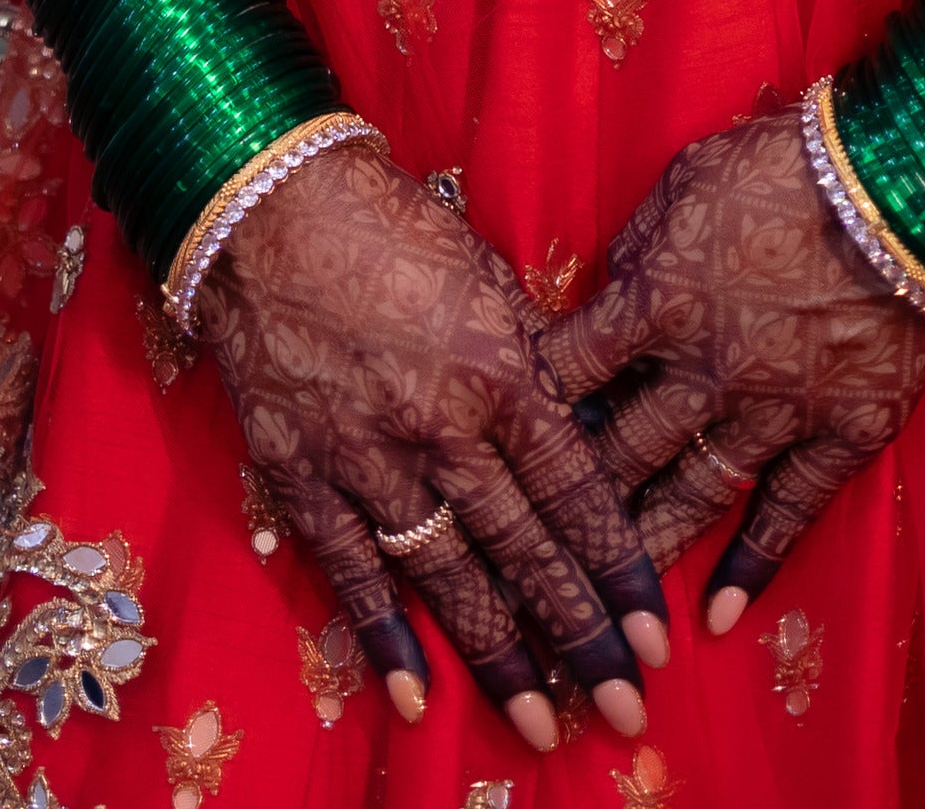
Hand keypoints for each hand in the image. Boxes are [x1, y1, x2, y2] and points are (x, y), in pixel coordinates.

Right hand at [196, 141, 673, 754]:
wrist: (268, 202)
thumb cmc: (392, 226)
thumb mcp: (490, 277)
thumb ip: (534, 363)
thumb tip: (583, 435)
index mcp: (498, 369)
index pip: (576, 492)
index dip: (618, 570)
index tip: (656, 635)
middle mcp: (439, 426)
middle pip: (523, 551)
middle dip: (580, 637)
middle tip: (625, 709)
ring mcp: (364, 455)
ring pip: (445, 576)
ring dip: (498, 657)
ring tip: (541, 723)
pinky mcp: (299, 470)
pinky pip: (349, 569)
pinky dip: (383, 636)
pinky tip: (418, 696)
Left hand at [539, 107, 924, 631]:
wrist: (910, 187)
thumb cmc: (788, 163)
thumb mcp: (687, 182)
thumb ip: (642, 248)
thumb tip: (614, 292)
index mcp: (654, 300)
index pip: (566, 368)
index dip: (528, 404)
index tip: (497, 440)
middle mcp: (703, 370)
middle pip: (616, 450)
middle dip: (569, 505)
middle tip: (530, 555)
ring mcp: (774, 410)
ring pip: (691, 496)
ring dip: (644, 552)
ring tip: (606, 608)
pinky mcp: (841, 434)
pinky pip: (787, 513)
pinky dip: (754, 566)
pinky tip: (721, 615)